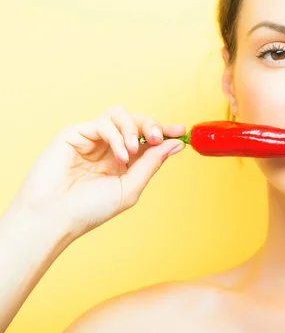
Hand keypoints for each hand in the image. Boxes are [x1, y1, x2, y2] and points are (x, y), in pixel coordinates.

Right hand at [11, 106, 186, 239]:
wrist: (55, 217)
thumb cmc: (89, 209)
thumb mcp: (130, 187)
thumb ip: (151, 164)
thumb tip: (176, 144)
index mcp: (123, 160)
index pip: (147, 138)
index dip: (165, 131)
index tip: (181, 131)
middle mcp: (109, 147)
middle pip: (137, 121)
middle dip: (152, 125)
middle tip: (159, 137)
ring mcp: (92, 139)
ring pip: (120, 115)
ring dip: (134, 128)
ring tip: (134, 150)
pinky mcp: (75, 133)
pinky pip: (103, 123)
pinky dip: (117, 136)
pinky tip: (120, 155)